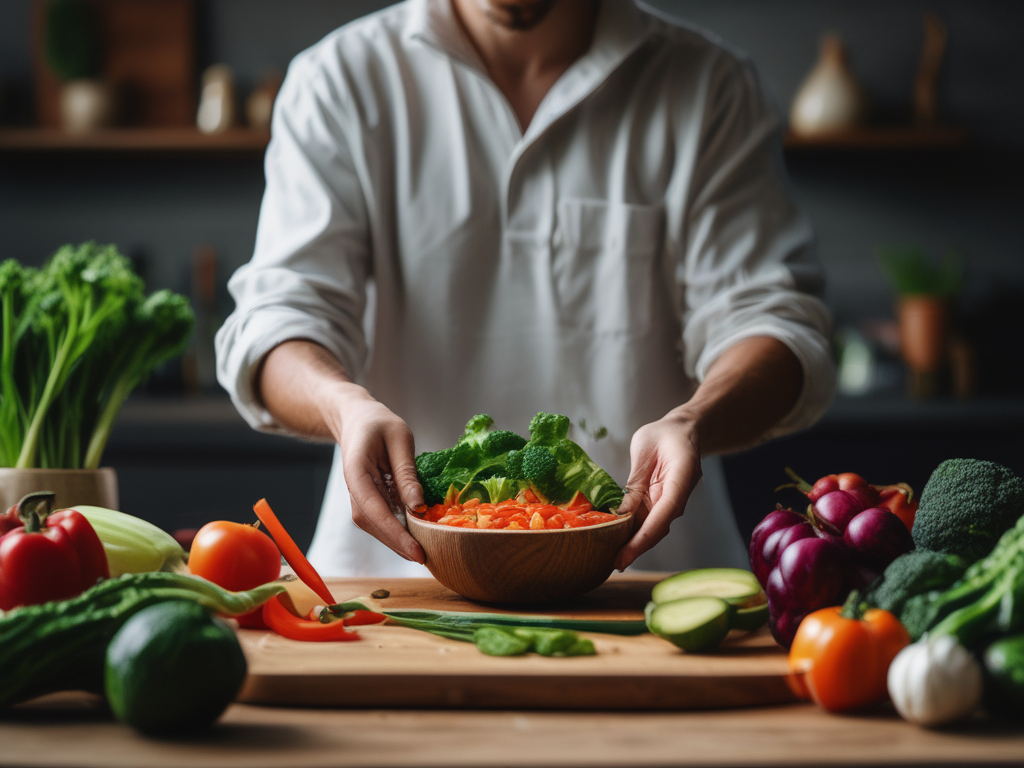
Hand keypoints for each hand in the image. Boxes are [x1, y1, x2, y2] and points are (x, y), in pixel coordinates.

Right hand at [328, 388, 425, 563]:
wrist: (357, 419)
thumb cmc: (378, 423)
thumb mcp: (399, 439)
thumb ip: (407, 473)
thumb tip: (418, 508)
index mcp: (356, 472)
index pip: (374, 510)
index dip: (396, 534)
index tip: (416, 551)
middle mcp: (354, 490)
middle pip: (374, 524)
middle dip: (399, 544)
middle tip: (427, 559)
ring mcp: (359, 497)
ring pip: (377, 527)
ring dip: (399, 541)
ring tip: (426, 552)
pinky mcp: (369, 500)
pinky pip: (382, 519)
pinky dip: (398, 530)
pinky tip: (417, 537)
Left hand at [614, 413, 702, 570]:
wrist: (682, 431)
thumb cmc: (664, 435)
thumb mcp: (644, 449)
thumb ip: (635, 482)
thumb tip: (621, 513)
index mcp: (680, 479)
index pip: (662, 516)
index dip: (642, 539)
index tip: (624, 556)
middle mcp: (677, 496)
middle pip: (656, 529)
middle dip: (635, 548)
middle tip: (613, 564)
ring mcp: (670, 502)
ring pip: (652, 528)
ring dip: (633, 542)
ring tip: (611, 557)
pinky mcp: (661, 502)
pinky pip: (647, 519)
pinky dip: (632, 530)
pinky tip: (616, 539)